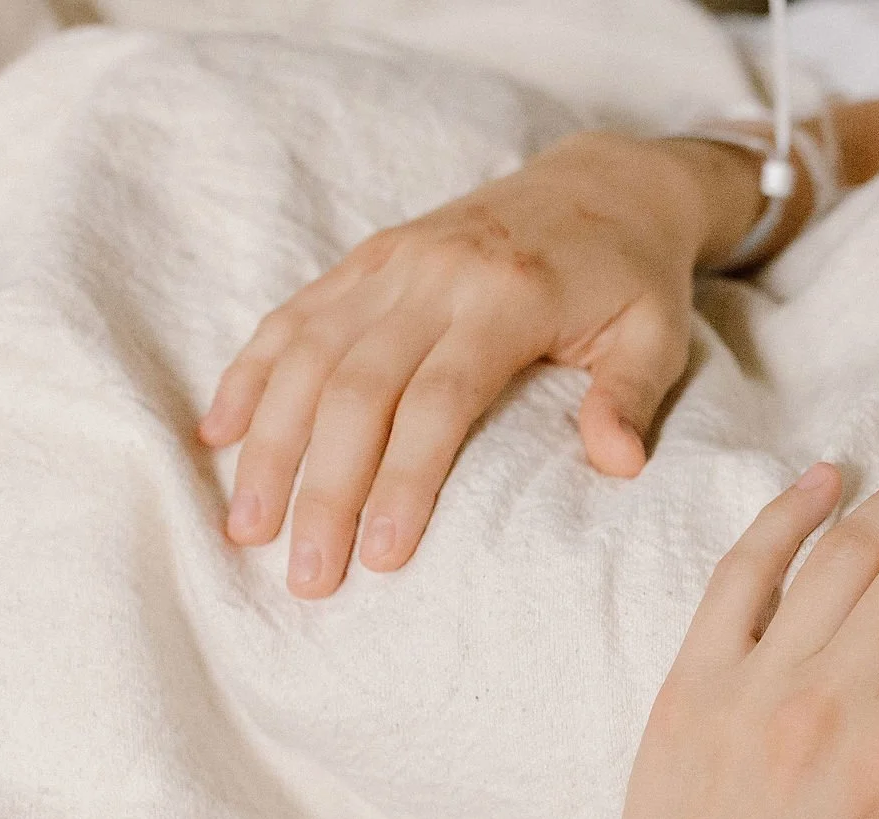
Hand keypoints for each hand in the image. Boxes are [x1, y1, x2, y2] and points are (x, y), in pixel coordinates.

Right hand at [198, 131, 723, 596]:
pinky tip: (221, 437)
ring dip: (271, 445)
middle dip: (324, 487)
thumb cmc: (632, 278)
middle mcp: (436, 275)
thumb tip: (617, 464)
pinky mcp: (367, 259)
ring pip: (307, 355)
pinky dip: (250, 375)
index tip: (383, 556)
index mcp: (509, 297)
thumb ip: (630, 399)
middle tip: (305, 574)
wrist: (602, 185)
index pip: (439, 400)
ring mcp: (392, 262)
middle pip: (357, 389)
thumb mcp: (657, 335)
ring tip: (246, 528)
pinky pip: (293, 317)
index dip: (405, 479)